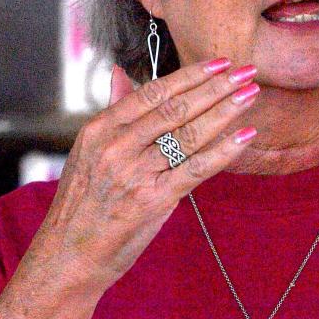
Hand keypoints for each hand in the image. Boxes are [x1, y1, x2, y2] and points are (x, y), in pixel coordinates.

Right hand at [37, 56, 260, 294]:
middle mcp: (116, 146)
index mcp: (100, 129)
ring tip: (250, 96)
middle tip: (246, 71)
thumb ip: (113, 113)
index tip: (219, 62)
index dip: (190, 75)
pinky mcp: (151, 200)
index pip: (153, 92)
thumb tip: (121, 74)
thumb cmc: (82, 206)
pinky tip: (244, 137)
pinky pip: (195, 169)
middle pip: (175, 109)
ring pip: (188, 135)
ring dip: (224, 112)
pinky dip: (223, 151)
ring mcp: (134, 172)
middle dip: (215, 87)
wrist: (68, 256)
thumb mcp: (88, 152)